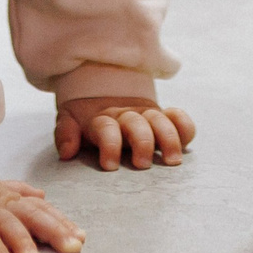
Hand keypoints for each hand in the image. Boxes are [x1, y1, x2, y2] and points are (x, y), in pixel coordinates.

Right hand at [0, 180, 83, 252]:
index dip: (62, 222)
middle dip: (54, 230)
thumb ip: (21, 193)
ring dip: (22, 241)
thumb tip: (43, 195)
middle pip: (32, 214)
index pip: (42, 209)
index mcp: (13, 197)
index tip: (80, 238)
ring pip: (7, 224)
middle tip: (72, 248)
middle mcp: (2, 202)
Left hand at [55, 96, 194, 170]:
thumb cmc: (84, 115)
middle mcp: (125, 115)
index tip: (109, 166)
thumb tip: (67, 152)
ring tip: (172, 160)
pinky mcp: (163, 116)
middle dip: (141, 143)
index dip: (108, 145)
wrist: (100, 86)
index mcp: (101, 119)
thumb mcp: (69, 119)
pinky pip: (178, 117)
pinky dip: (184, 125)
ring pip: (160, 120)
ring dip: (168, 139)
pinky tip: (186, 140)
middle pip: (136, 125)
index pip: (106, 129)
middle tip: (141, 164)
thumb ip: (66, 133)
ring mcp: (145, 114)